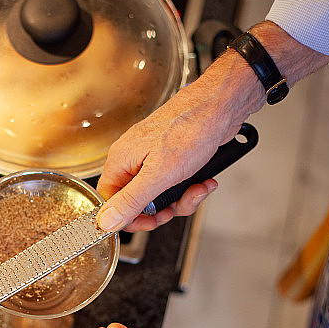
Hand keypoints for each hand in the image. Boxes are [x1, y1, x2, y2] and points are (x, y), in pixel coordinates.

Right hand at [96, 78, 244, 232]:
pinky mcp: (172, 158)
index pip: (110, 201)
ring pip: (159, 196)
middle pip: (136, 202)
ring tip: (196, 190)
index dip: (128, 217)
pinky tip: (204, 182)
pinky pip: (174, 185)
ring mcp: (153, 159)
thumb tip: (106, 221)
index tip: (148, 222)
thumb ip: (131, 200)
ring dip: (181, 200)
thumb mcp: (159, 175)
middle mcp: (133, 160)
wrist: (222, 105)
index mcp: (121, 161)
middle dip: (161, 210)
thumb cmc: (191, 128)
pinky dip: (190, 188)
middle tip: (174, 209)